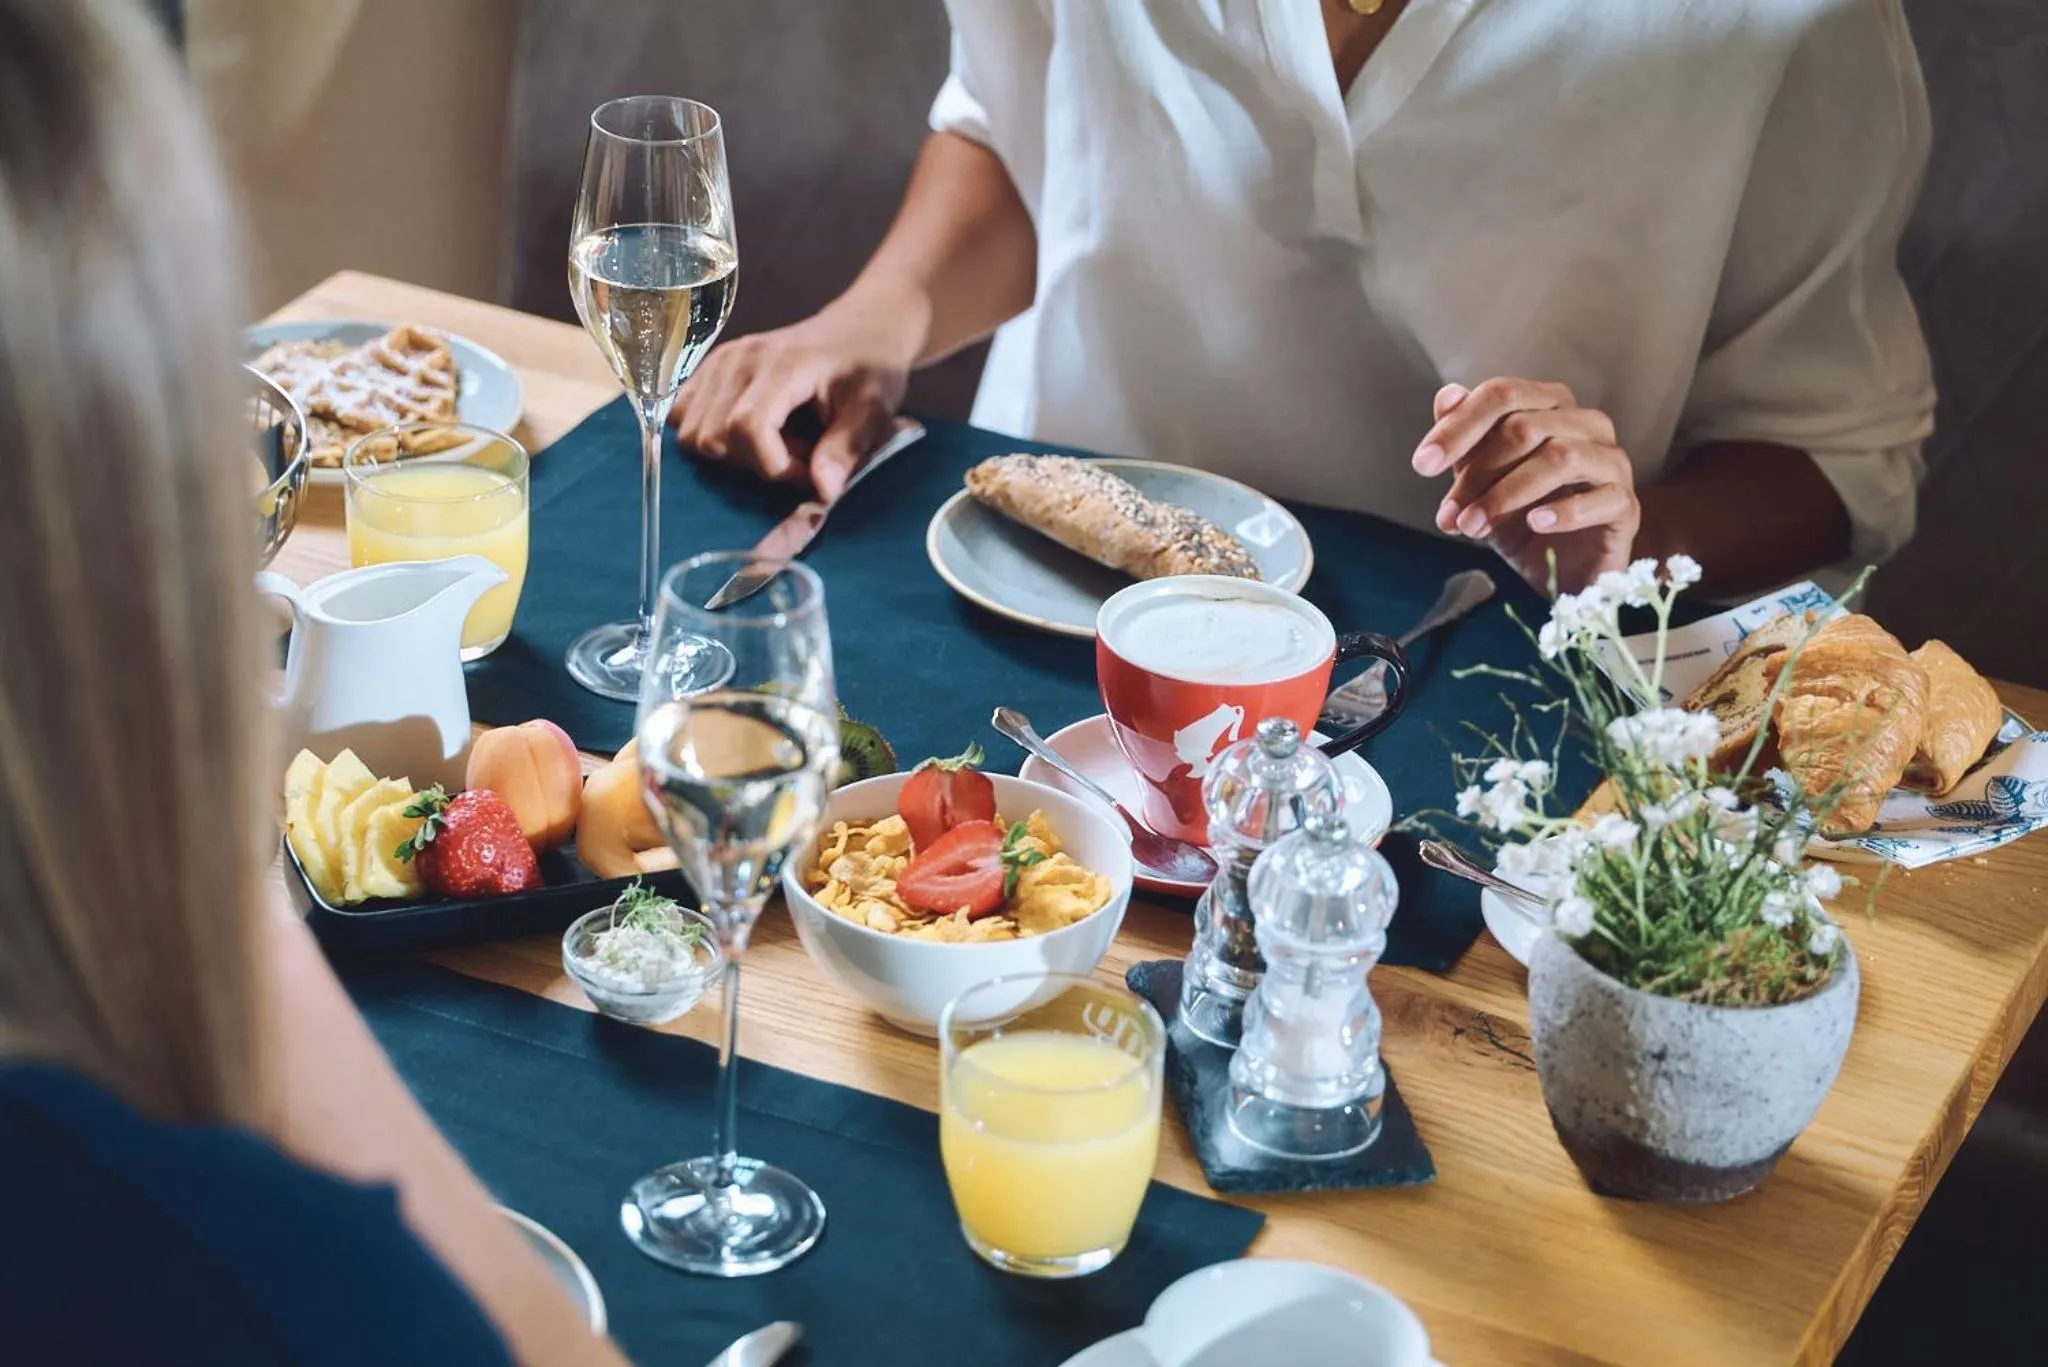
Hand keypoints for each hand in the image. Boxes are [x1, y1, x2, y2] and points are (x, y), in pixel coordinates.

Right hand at [670, 317, 908, 499]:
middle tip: (798, 457)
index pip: (748, 429)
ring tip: (777, 444)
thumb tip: (823, 492)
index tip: (810, 474)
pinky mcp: (711, 368)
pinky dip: (710, 434)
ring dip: (731, 453)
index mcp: (783, 365)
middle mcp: (740, 359)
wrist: (861, 327)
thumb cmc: (871, 367)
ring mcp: (720, 361)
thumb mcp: (874, 410)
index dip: (775, 467)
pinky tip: (749, 434)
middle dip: (755, 464)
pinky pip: (682, 413)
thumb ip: (847, 449)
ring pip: (692, 430)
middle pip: (714, 436)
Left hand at [1410, 378, 1641, 593]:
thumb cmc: (1521, 518)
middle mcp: (1587, 424)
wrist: (1564, 572)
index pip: (1503, 394)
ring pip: (1559, 457)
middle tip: (1448, 515)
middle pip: (1524, 427)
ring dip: (1507, 495)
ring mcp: (1611, 461)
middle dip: (1476, 473)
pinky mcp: (1626, 504)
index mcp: (1551, 406)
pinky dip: (1563, 511)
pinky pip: (1599, 497)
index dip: (1459, 427)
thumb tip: (1446, 395)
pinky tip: (1536, 524)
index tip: (1422, 465)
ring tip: (1474, 527)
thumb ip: (1466, 440)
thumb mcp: (1482, 483)